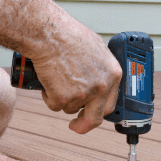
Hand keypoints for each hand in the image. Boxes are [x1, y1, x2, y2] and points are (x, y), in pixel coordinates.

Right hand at [31, 14, 121, 134]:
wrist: (50, 34)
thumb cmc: (69, 35)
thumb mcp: (96, 49)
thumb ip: (100, 69)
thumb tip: (97, 77)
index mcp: (112, 75)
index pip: (110, 104)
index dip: (99, 111)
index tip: (92, 114)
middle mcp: (100, 87)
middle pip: (94, 118)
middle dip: (84, 125)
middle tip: (76, 125)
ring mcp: (83, 95)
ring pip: (70, 108)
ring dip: (62, 99)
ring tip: (56, 77)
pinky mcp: (63, 98)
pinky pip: (54, 105)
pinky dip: (48, 96)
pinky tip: (48, 79)